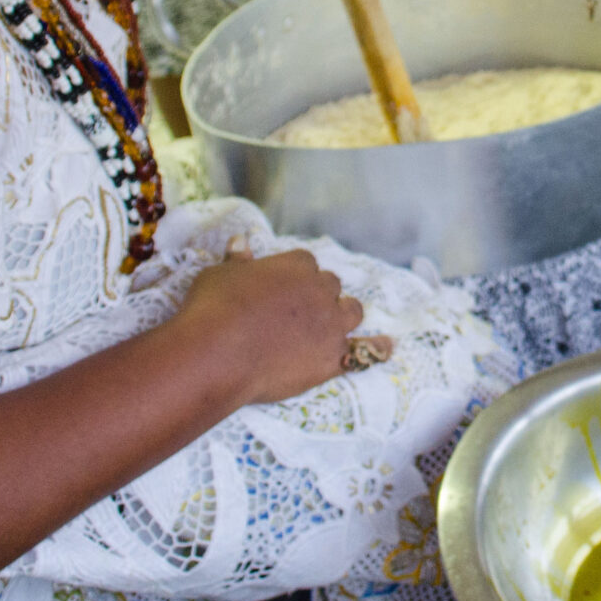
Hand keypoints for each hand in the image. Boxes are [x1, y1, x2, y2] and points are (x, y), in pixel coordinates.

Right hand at [176, 247, 375, 406]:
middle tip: (298, 312)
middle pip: (330, 286)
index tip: (282, 289)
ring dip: (343, 315)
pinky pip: (365, 351)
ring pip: (352, 311)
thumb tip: (240, 242)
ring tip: (331, 325)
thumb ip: (237, 260)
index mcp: (296, 265)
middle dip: (319, 295)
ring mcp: (330, 325)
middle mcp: (320, 290)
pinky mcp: (333, 359)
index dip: (294, 276)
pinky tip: (387, 348)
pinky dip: (377, 349)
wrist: (218, 353)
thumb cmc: (213, 308)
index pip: (305, 263)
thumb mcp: (219, 275)